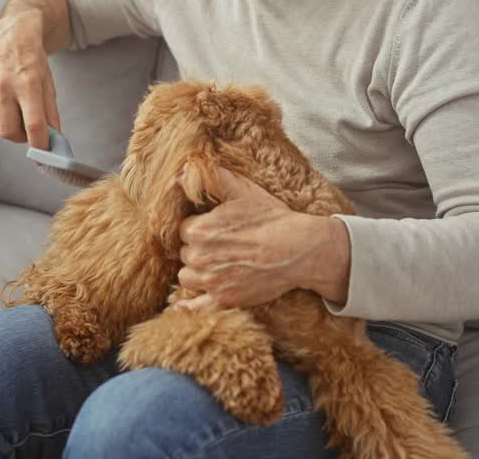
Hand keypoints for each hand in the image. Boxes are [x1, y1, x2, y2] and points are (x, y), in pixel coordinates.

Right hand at [0, 10, 60, 148]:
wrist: (13, 34)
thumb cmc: (33, 61)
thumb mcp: (49, 84)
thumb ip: (51, 114)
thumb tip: (53, 141)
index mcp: (28, 83)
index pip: (33, 125)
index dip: (39, 144)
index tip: (43, 152)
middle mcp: (3, 84)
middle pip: (9, 131)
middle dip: (20, 138)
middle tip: (28, 131)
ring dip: (6, 126)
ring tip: (15, 112)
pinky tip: (2, 102)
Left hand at [173, 167, 340, 310]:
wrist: (297, 248)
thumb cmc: (271, 218)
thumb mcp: (242, 191)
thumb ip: (212, 180)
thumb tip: (182, 171)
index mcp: (199, 229)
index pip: (183, 230)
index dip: (198, 228)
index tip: (214, 230)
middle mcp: (199, 256)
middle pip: (184, 254)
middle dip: (198, 250)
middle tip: (222, 247)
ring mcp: (210, 281)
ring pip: (186, 278)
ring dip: (197, 273)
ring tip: (217, 267)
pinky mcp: (222, 300)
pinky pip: (193, 308)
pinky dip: (186, 308)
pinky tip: (180, 306)